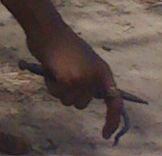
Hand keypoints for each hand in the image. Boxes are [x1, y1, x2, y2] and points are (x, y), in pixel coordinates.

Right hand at [27, 23, 123, 139]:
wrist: (47, 27)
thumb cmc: (62, 41)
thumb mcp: (84, 60)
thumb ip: (89, 77)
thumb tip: (87, 96)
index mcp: (103, 71)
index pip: (115, 102)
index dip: (112, 120)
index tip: (106, 134)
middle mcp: (96, 77)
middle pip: (83, 103)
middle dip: (70, 93)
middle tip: (62, 73)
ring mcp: (82, 79)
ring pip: (69, 101)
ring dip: (58, 88)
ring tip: (55, 69)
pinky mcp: (68, 81)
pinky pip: (57, 94)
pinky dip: (50, 85)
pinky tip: (49, 68)